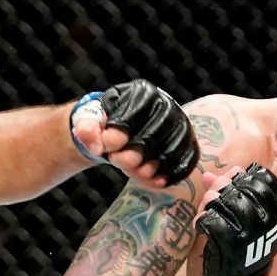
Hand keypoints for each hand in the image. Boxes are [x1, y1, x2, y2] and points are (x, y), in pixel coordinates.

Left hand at [70, 79, 199, 186]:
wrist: (123, 133)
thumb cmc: (107, 125)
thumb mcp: (90, 122)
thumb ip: (87, 130)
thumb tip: (96, 144)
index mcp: (141, 93)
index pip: (136, 113)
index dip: (121, 133)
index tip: (108, 146)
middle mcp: (167, 104)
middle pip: (156, 133)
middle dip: (134, 153)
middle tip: (117, 161)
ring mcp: (181, 124)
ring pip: (172, 150)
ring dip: (151, 167)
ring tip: (133, 172)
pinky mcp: (189, 144)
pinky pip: (186, 162)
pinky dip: (170, 175)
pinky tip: (154, 182)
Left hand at [195, 163, 276, 275]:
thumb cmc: (243, 249)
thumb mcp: (246, 220)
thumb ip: (232, 193)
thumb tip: (218, 172)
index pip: (261, 180)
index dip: (241, 177)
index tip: (232, 182)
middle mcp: (266, 221)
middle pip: (238, 187)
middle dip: (220, 187)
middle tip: (213, 198)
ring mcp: (249, 231)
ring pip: (221, 200)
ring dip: (208, 203)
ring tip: (207, 212)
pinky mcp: (231, 242)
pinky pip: (209, 220)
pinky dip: (201, 221)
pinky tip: (202, 226)